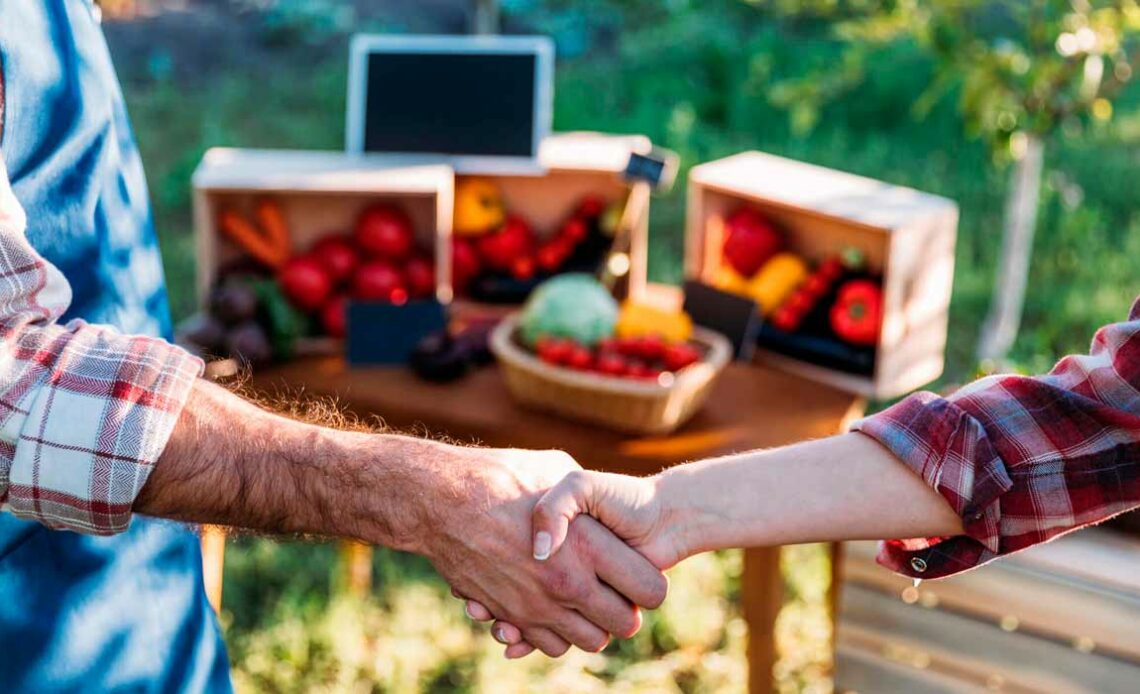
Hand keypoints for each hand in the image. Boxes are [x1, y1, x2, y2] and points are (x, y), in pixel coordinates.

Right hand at [462, 470, 683, 656]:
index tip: (639, 573)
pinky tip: (553, 609)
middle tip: (615, 591)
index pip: (652, 591)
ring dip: (592, 626)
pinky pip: (550, 645)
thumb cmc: (501, 477)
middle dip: (625, 611)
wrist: (442, 501)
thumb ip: (587, 497)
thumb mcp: (557, 470)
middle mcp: (568, 584)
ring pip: (589, 641)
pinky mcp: (512, 616)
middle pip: (624, 625)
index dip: (650, 585)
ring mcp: (539, 605)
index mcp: (589, 546)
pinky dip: (556, 635)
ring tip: (585, 601)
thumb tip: (600, 509)